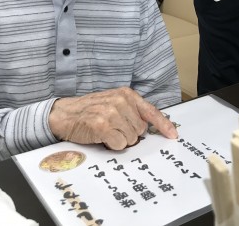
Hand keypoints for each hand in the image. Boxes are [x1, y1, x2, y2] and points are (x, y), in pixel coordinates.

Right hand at [48, 87, 177, 149]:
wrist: (65, 113)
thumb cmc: (90, 110)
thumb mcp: (113, 102)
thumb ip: (131, 110)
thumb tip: (149, 127)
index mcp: (126, 94)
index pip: (151, 111)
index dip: (164, 125)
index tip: (173, 135)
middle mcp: (121, 101)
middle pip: (141, 130)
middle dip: (129, 133)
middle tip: (114, 128)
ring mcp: (112, 113)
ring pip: (131, 139)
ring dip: (119, 140)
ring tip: (106, 131)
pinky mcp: (103, 125)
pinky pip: (119, 144)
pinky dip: (111, 145)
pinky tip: (101, 137)